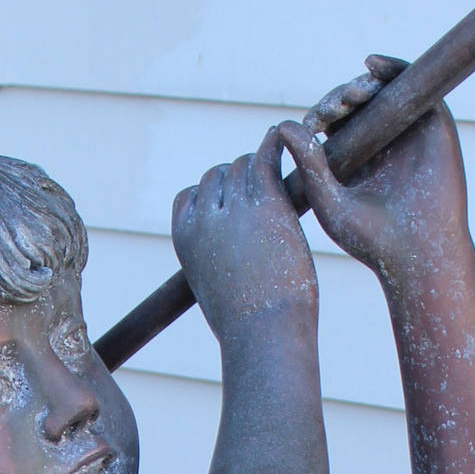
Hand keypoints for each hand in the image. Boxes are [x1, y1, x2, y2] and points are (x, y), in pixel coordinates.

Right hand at [172, 125, 317, 342]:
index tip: (232, 207)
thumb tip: (223, 254)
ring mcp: (234, 208)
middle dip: (239, 183)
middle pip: (217, 176)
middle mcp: (204, 218)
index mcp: (185, 238)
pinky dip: (276, 145)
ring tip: (280, 178)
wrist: (264, 334)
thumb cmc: (244, 326)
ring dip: (260, 168)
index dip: (212, 197)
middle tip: (265, 196)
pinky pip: (267, 158)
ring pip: (243, 165)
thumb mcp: (213, 291)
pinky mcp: (266, 203)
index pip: (190, 196)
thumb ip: (211, 261)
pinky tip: (289, 139)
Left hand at [277, 56, 471, 289]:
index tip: (313, 123)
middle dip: (341, 98)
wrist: (416, 253)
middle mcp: (383, 141)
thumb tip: (281, 125)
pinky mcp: (434, 122)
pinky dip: (393, 69)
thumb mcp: (328, 198)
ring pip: (383, 90)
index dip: (323, 114)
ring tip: (349, 95)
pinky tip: (371, 66)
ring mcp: (409, 131)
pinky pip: (413, 84)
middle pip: (358, 102)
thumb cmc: (370, 239)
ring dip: (362, 84)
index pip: (336, 122)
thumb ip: (308, 162)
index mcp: (357, 158)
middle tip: (332, 109)